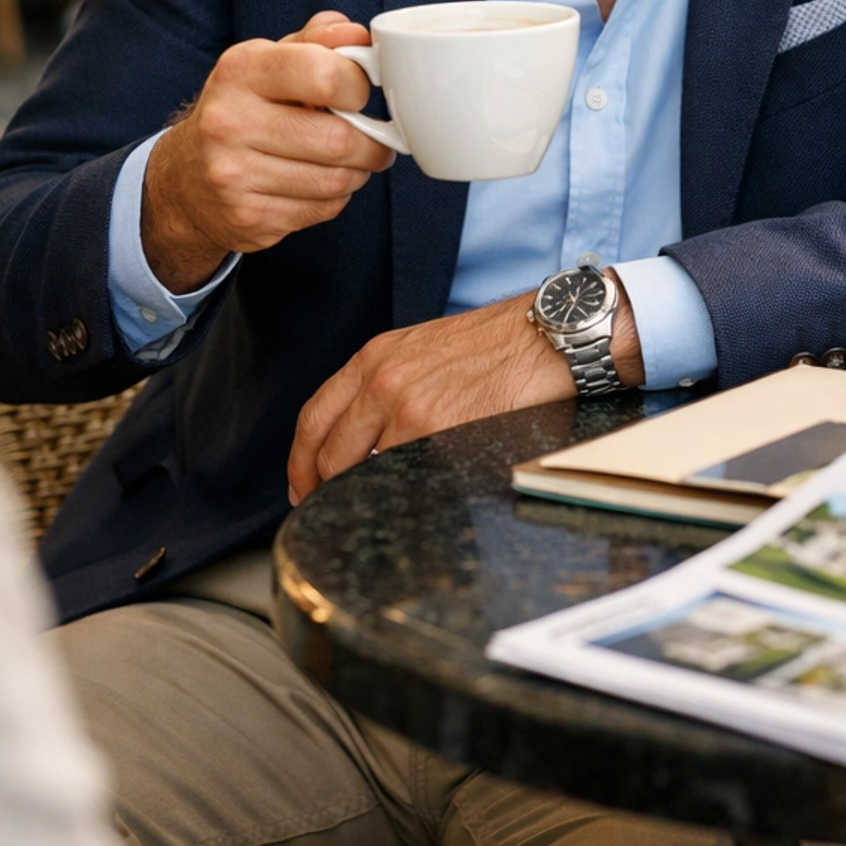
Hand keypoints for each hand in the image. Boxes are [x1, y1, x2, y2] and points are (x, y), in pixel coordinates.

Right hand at [141, 13, 394, 291]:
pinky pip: (324, 209)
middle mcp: (228, 122)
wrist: (185, 178)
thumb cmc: (242, 109)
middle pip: (338, 138)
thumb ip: (316, 41)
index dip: (358, 86)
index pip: (325, 75)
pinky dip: (336, 197)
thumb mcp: (269, 62)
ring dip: (358, 171)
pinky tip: (320, 182)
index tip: (358, 93)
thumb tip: (357, 35)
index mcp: (239, 71)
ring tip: (351, 160)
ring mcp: (234, 175)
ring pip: (336, 180)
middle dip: (371, 140)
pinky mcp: (248, 217)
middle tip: (375, 136)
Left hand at [287, 273, 644, 502]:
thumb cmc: (494, 343)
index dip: (300, 460)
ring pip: (360, 471)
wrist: (544, 336)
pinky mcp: (436, 432)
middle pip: (328, 452)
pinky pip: (400, 476)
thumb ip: (386, 383)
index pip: (314, 417)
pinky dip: (398, 492)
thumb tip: (364, 436)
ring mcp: (407, 408)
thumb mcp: (423, 348)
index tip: (303, 485)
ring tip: (372, 506)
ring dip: (362, 494)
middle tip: (328, 509)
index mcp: (375, 357)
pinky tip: (408, 498)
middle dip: (321, 489)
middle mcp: (381, 380)